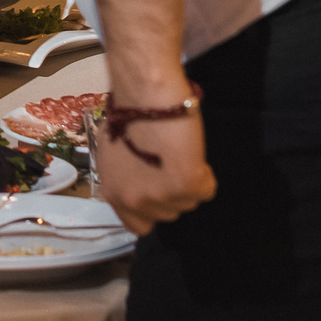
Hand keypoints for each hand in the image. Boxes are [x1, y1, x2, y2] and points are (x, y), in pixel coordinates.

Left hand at [95, 101, 215, 235]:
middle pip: (167, 213)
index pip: (138, 225)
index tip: (159, 191)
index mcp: (114, 192)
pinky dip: (204, 174)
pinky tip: (191, 152)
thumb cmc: (130, 113)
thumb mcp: (115, 154)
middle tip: (170, 162)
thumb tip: (139, 179)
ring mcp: (159, 196)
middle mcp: (134, 200)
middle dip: (171, 191)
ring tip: (178, 151)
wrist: (145, 95)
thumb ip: (126, 176)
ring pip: (188, 201)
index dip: (152, 209)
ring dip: (188, 180)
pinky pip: (206, 189)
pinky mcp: (184, 186)